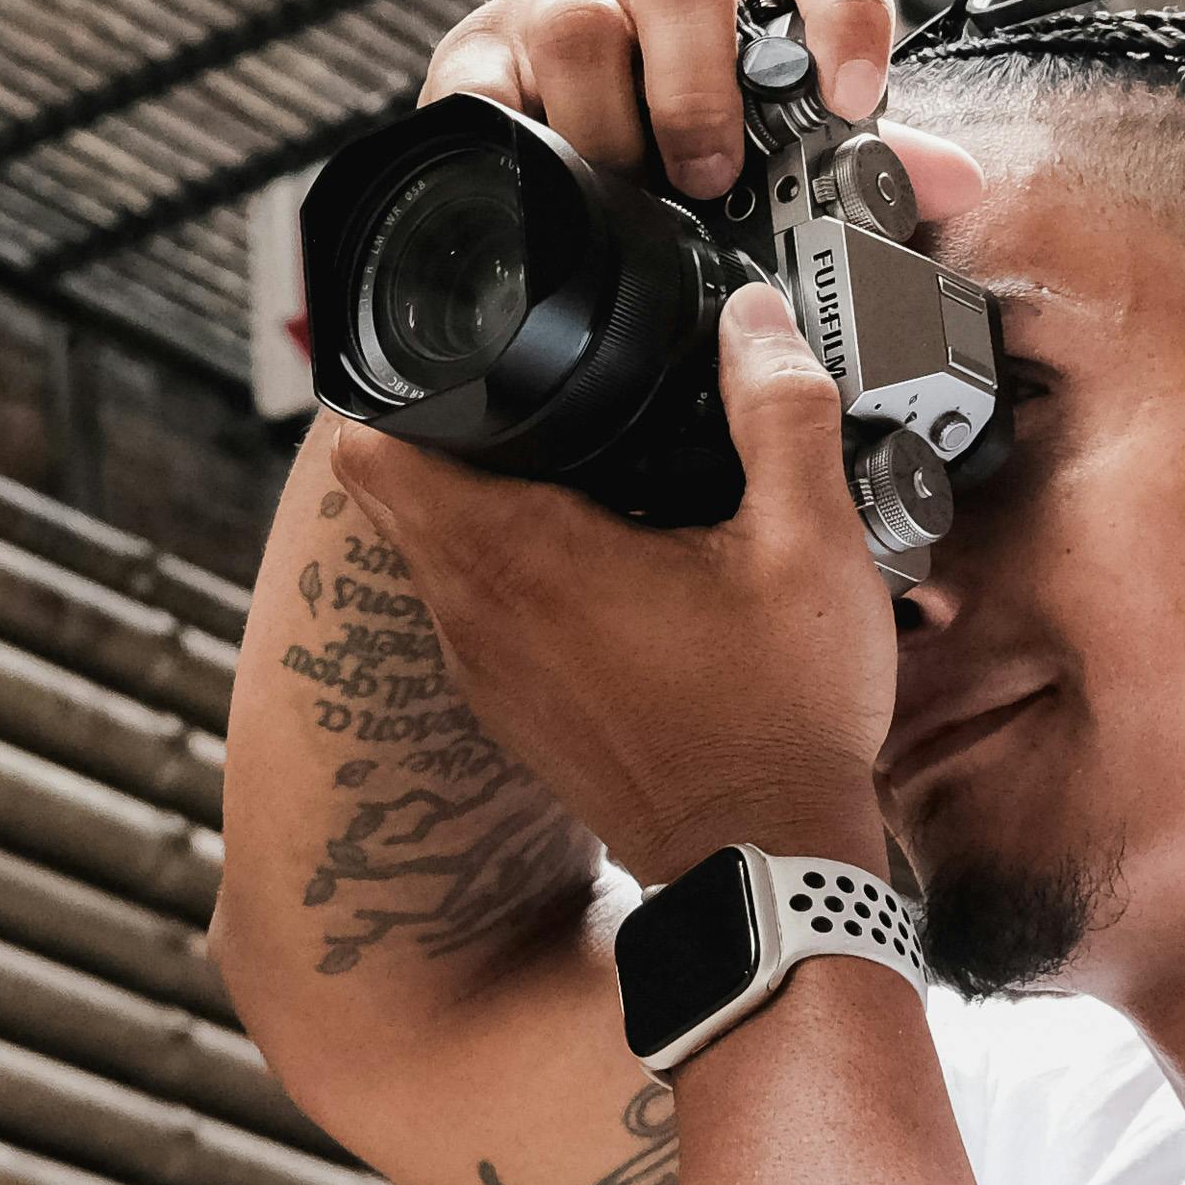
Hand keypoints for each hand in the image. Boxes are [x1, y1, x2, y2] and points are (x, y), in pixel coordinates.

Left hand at [329, 281, 894, 886]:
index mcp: (519, 558)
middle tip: (534, 394)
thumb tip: (754, 316)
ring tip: (569, 469)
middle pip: (395, 491)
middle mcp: (475, 617)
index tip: (465, 355)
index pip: (373, 449)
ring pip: (432, 554)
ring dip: (477, 506)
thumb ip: (782, 413)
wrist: (768, 868)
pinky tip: (593, 561)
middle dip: (448, 431)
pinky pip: (471, 612)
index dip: (403, 386)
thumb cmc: (781, 723)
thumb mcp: (811, 547)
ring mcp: (484, 673)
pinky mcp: (511, 712)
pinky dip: (507, 575)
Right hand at [427, 0, 903, 193]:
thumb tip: (953, 179)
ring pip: (579, 24)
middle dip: (699, 89)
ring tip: (625, 191)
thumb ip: (861, 162)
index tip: (856, 98)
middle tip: (710, 174)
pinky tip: (534, 180)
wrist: (546, 161)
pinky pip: (482, 84)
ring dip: (608, 121)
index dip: (847, 12)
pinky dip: (505, 132)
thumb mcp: (773, 149)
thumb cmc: (677, 144)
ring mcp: (558, 7)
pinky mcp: (476, 56)